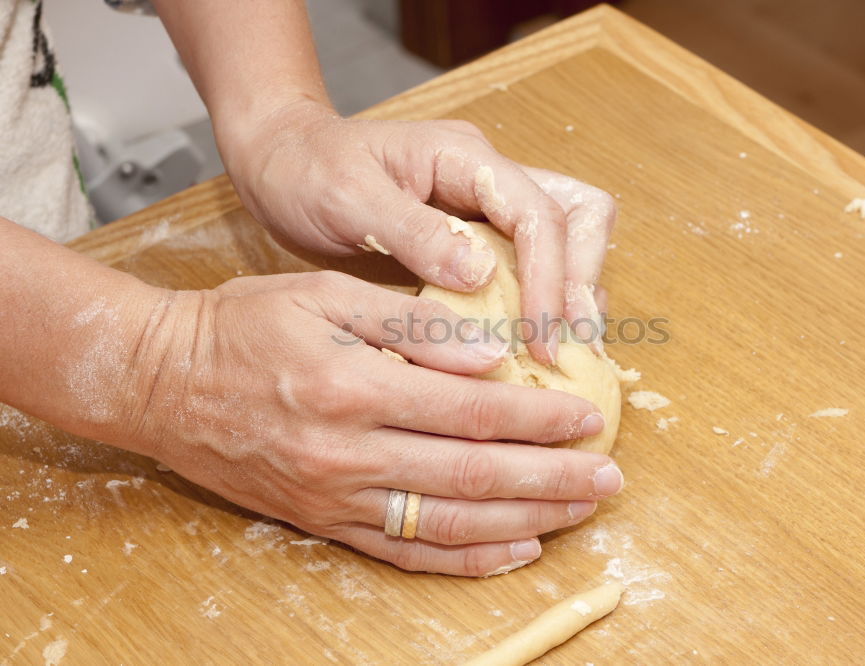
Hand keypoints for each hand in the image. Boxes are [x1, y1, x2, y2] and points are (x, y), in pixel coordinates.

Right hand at [121, 271, 622, 575]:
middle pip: (476, 473)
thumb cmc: (243, 326)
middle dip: (553, 478)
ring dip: (526, 520)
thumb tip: (488, 354)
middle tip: (609, 478)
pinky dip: (467, 558)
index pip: (474, 409)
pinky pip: (406, 552)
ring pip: (452, 522)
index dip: (540, 416)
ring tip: (580, 513)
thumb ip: (409, 324)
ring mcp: (336, 497)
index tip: (589, 417)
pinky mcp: (323, 523)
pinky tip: (516, 550)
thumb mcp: (324, 294)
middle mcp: (350, 451)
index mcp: (355, 385)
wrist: (163, 383)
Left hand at [218, 100, 616, 362]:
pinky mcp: (477, 237)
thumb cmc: (306, 171)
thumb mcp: (349, 198)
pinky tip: (528, 344)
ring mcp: (488, 206)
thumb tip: (483, 275)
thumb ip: (415, 232)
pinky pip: (531, 265)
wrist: (282, 164)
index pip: (539, 213)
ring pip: (566, 241)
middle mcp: (490, 177)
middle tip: (567, 347)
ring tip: (560, 353)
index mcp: (465, 157)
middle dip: (582, 281)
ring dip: (571, 294)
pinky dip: (542, 302)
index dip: (551, 278)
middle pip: (580, 216)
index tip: (542, 339)